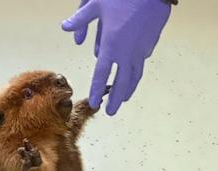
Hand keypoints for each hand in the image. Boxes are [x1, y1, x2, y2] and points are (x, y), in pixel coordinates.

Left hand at [62, 0, 171, 114]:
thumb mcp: (96, 4)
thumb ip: (81, 19)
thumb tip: (65, 27)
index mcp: (111, 46)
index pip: (101, 74)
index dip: (96, 90)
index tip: (94, 102)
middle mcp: (127, 53)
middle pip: (121, 82)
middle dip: (115, 99)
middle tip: (111, 112)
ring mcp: (141, 50)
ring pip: (134, 75)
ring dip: (128, 89)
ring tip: (123, 99)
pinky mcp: (151, 44)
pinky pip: (141, 61)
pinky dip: (136, 71)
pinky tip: (133, 74)